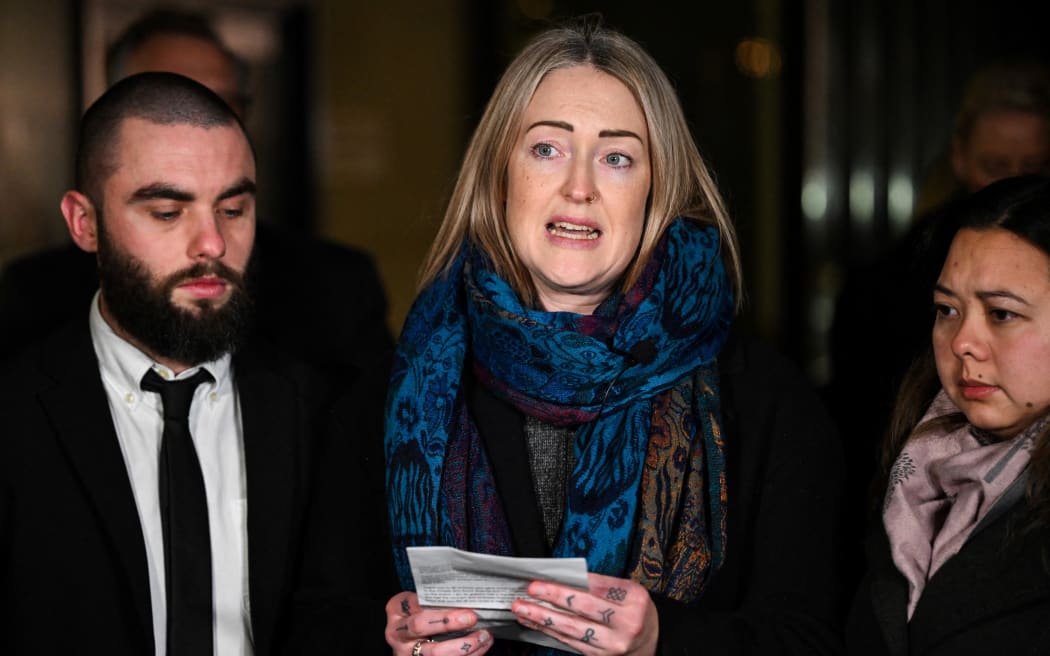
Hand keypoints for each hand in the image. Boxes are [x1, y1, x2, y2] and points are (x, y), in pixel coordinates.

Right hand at [384, 591, 492, 655]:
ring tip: (483, 636)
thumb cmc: (419, 613)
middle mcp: (398, 633)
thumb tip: (467, 597)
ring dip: (464, 645)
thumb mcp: (419, 602)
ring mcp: (408, 652)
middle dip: (448, 623)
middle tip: (472, 618)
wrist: (409, 638)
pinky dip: (469, 655)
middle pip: (420, 627)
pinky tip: (481, 647)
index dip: (440, 609)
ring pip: (435, 652)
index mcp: (397, 610)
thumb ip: (434, 599)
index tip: (465, 608)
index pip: (416, 605)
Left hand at [511, 573, 657, 654]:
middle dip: (552, 598)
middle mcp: (626, 623)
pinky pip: (570, 643)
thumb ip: (600, 585)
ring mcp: (613, 644)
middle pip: (583, 608)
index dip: (569, 583)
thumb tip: (562, 578)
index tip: (545, 578)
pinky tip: (535, 623)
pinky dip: (550, 632)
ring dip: (543, 618)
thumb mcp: (628, 591)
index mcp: (634, 599)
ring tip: (523, 609)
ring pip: (572, 629)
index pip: (597, 587)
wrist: (652, 641)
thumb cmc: (635, 610)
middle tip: (530, 590)